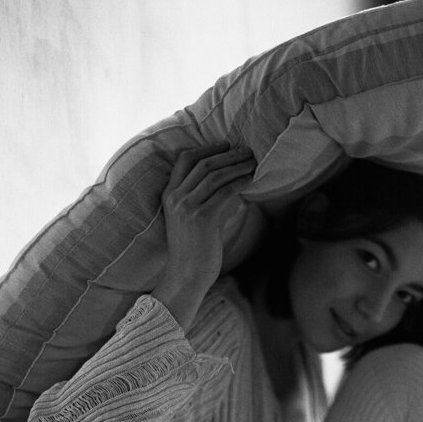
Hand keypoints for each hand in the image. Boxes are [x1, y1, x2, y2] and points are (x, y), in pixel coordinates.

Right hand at [159, 144, 256, 292]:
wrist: (186, 276)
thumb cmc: (193, 252)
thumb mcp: (192, 221)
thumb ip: (205, 202)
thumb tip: (231, 188)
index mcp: (169, 195)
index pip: (185, 160)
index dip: (206, 149)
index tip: (225, 144)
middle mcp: (176, 198)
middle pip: (204, 164)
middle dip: (228, 154)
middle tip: (247, 150)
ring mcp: (188, 208)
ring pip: (216, 176)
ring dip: (237, 166)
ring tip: (253, 163)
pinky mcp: (203, 218)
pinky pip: (225, 193)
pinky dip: (240, 183)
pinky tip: (251, 180)